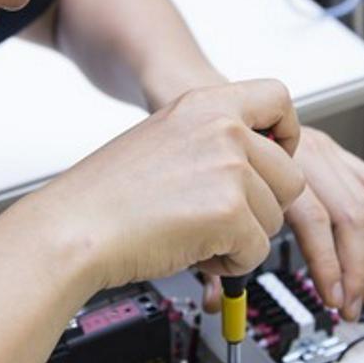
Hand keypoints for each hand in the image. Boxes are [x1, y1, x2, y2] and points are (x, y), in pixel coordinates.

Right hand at [23, 80, 306, 290]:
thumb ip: (214, 139)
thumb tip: (258, 160)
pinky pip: (258, 251)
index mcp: (205, 103)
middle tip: (219, 217)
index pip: (279, 98)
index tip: (273, 158)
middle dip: (262, 206)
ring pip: (277, 216)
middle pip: (290, 173)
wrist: (73, 230)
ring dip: (243, 236)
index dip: (285, 135)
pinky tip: (192, 249)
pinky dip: (230, 264)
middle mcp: (223, 128)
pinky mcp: (230, 211)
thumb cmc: (106, 196)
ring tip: (195, 232)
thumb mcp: (166, 138)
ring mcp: (229, 167)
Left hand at [202, 127, 363, 321]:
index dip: (329, 264)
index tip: (332, 298)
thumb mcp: (208, 196)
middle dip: (357, 268)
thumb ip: (215, 247)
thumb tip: (212, 300)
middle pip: (348, 215)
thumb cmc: (210, 148)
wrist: (213, 104)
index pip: (314, 221)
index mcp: (274, 166)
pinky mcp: (332, 148)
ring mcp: (322, 150)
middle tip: (351, 305)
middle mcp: (304, 155)